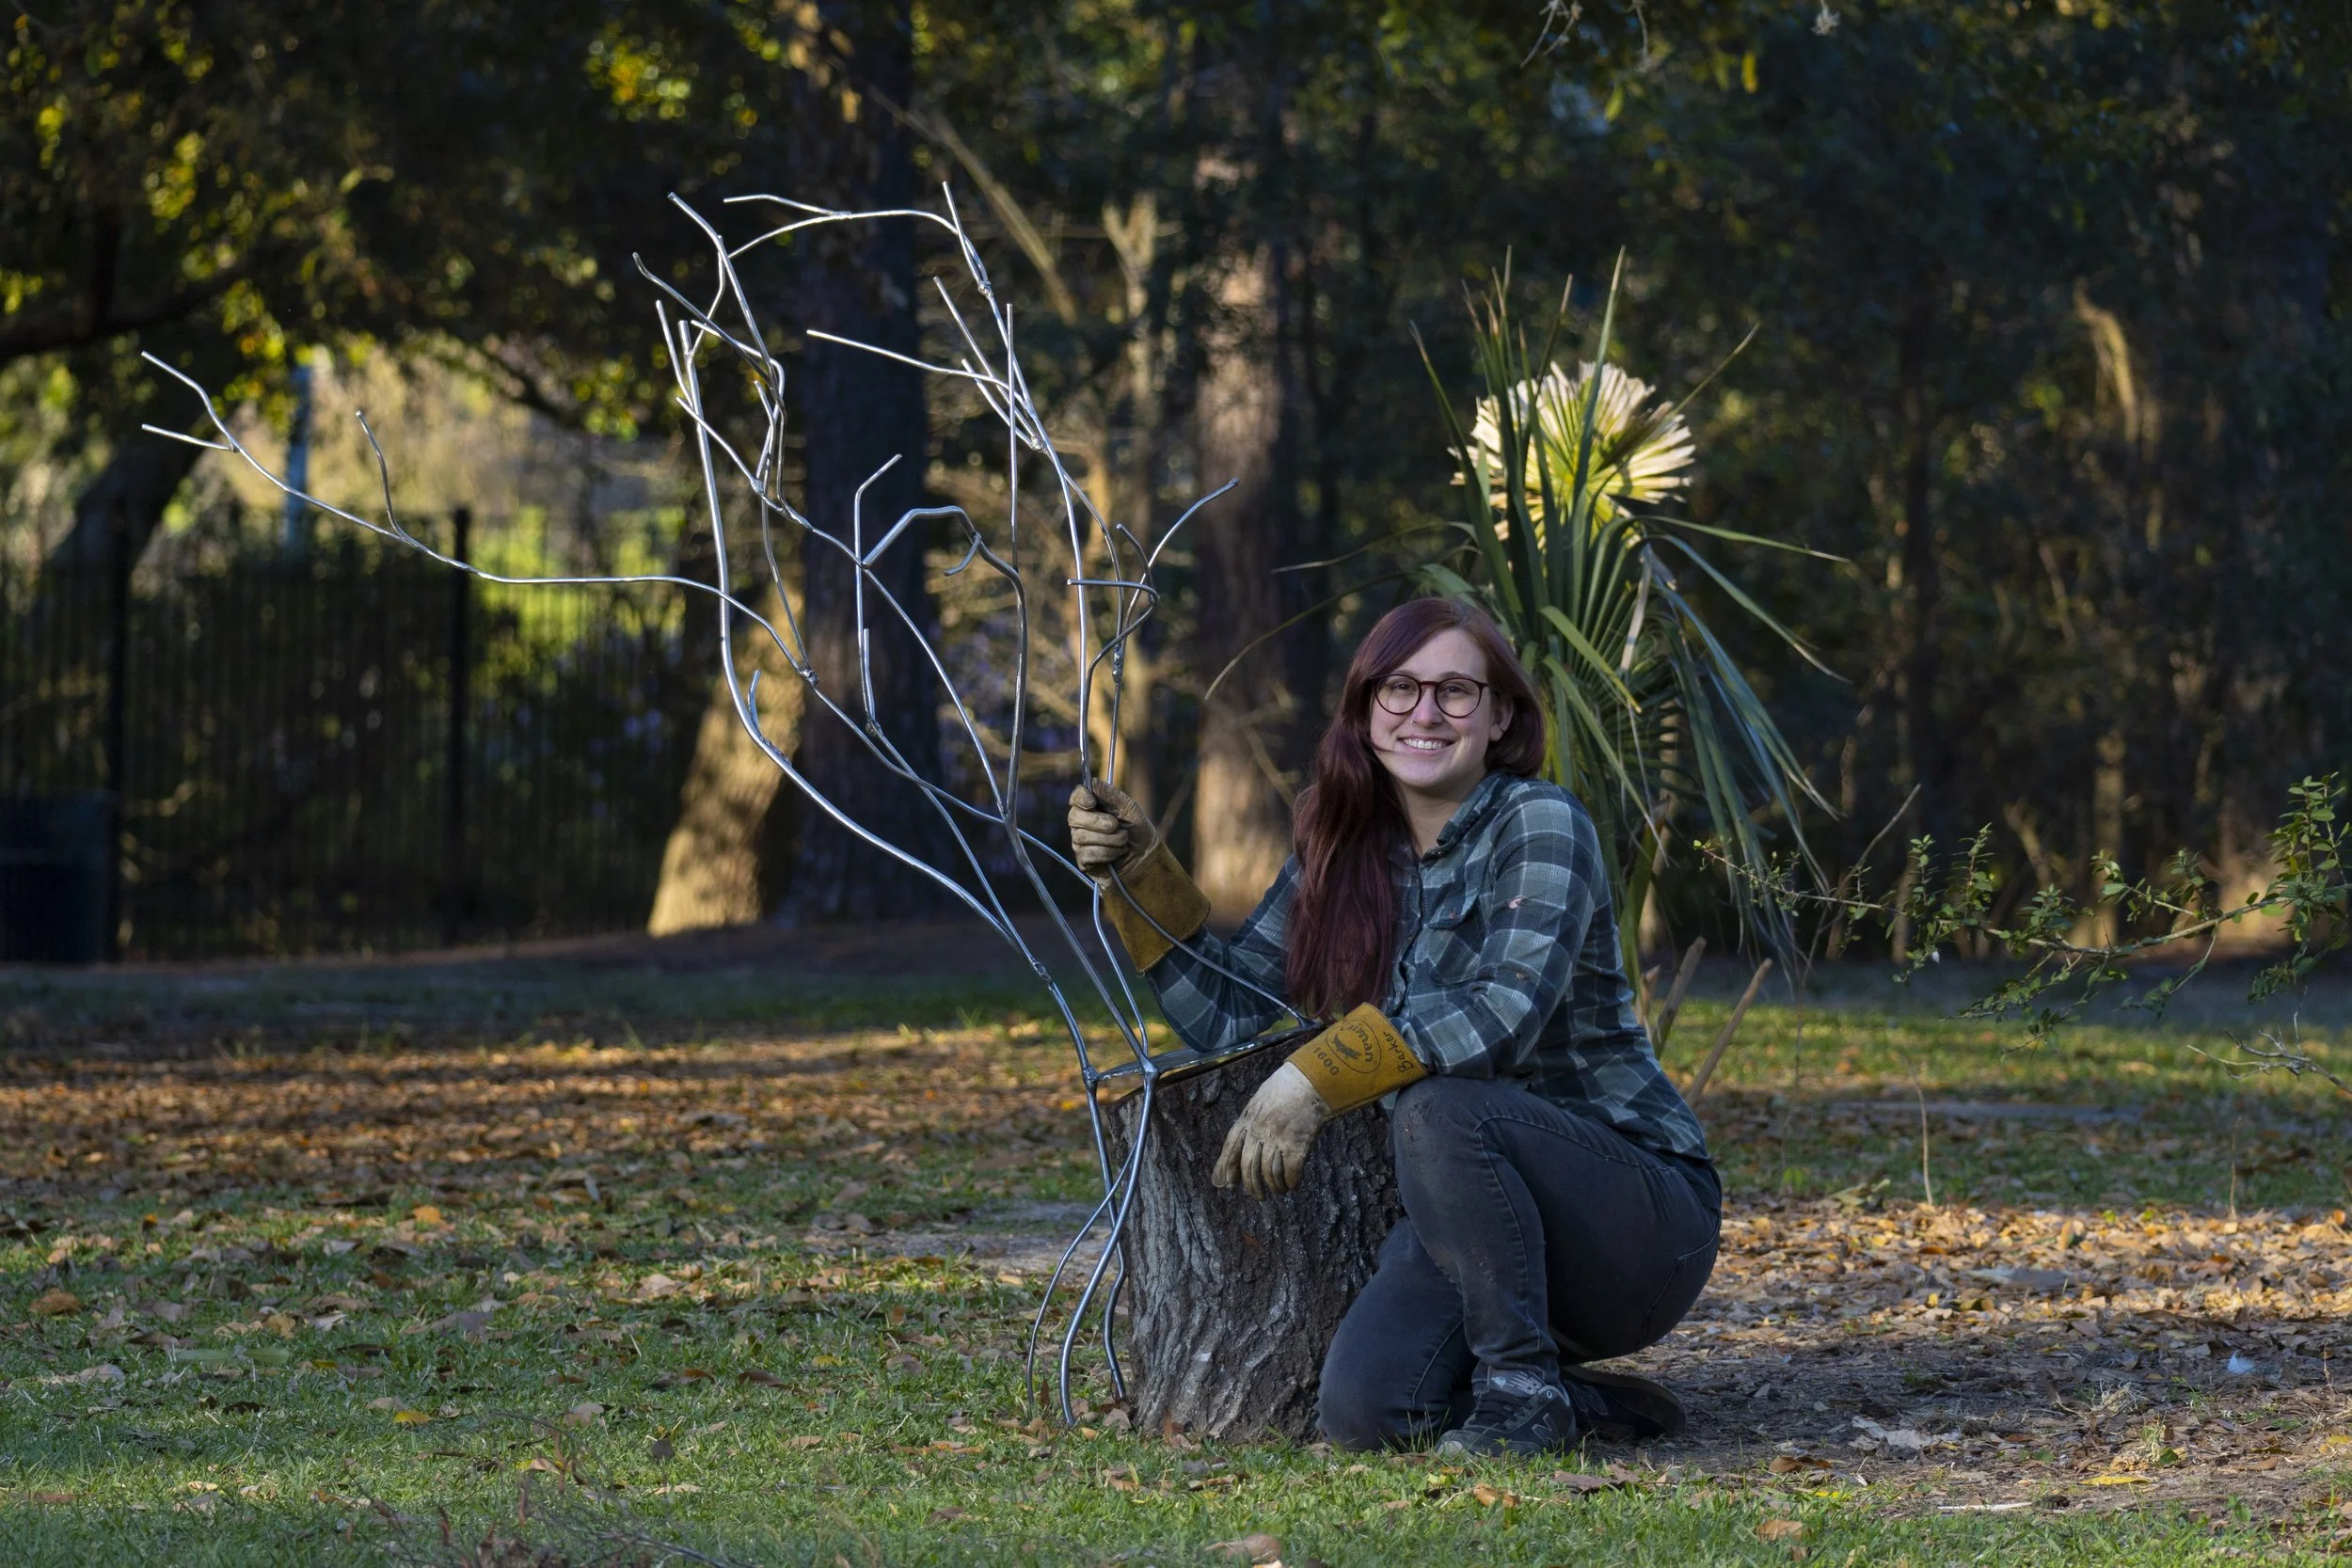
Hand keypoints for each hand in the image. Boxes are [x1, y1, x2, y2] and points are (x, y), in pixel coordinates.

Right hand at [1068, 780, 1153, 878]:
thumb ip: (1111, 794)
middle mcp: (1081, 823)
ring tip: (1124, 841)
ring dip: (1109, 839)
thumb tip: (1092, 781)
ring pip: (1082, 837)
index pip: (1076, 797)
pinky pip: (1087, 854)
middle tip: (1116, 825)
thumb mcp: (1129, 808)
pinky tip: (1118, 853)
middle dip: (1098, 822)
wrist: (1146, 856)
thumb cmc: (1136, 829)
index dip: (1080, 798)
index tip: (1092, 803)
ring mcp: (1080, 842)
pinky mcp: (1084, 861)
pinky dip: (1107, 853)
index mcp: (1092, 807)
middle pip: (1074, 817)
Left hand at [1212, 1063, 1331, 1198]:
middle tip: (1258, 1196)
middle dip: (1251, 1186)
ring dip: (1273, 1187)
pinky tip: (1292, 1184)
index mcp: (1247, 1118)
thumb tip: (1244, 1145)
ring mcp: (1277, 1137)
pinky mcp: (1297, 1143)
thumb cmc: (1286, 1090)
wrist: (1310, 1080)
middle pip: (1248, 1166)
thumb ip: (1250, 1122)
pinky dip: (1290, 1181)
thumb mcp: (1259, 1102)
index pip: (1230, 1147)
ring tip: (1279, 1191)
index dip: (1225, 1168)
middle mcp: (1259, 1130)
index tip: (1224, 1185)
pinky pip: (1290, 1171)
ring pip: (1268, 1172)